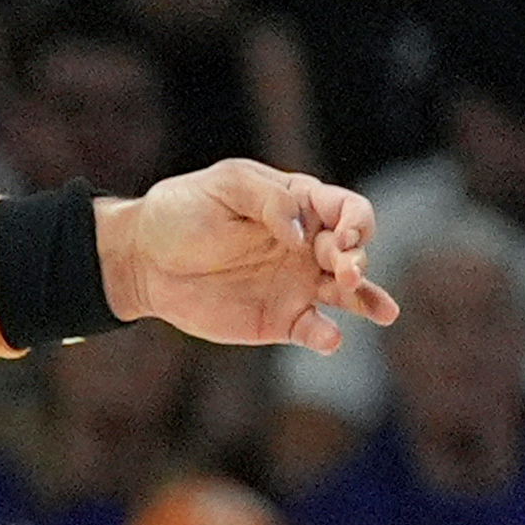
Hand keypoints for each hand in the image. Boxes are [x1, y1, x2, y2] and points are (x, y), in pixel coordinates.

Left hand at [103, 161, 396, 354]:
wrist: (142, 260)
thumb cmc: (182, 212)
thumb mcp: (225, 186)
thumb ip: (269, 200)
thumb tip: (303, 231)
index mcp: (302, 205)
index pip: (349, 210)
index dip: (356, 221)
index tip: (339, 235)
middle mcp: (308, 246)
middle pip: (353, 252)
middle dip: (356, 259)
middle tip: (344, 268)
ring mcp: (297, 285)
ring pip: (348, 294)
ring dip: (366, 298)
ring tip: (382, 311)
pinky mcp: (279, 320)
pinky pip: (314, 329)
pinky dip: (327, 336)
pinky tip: (331, 338)